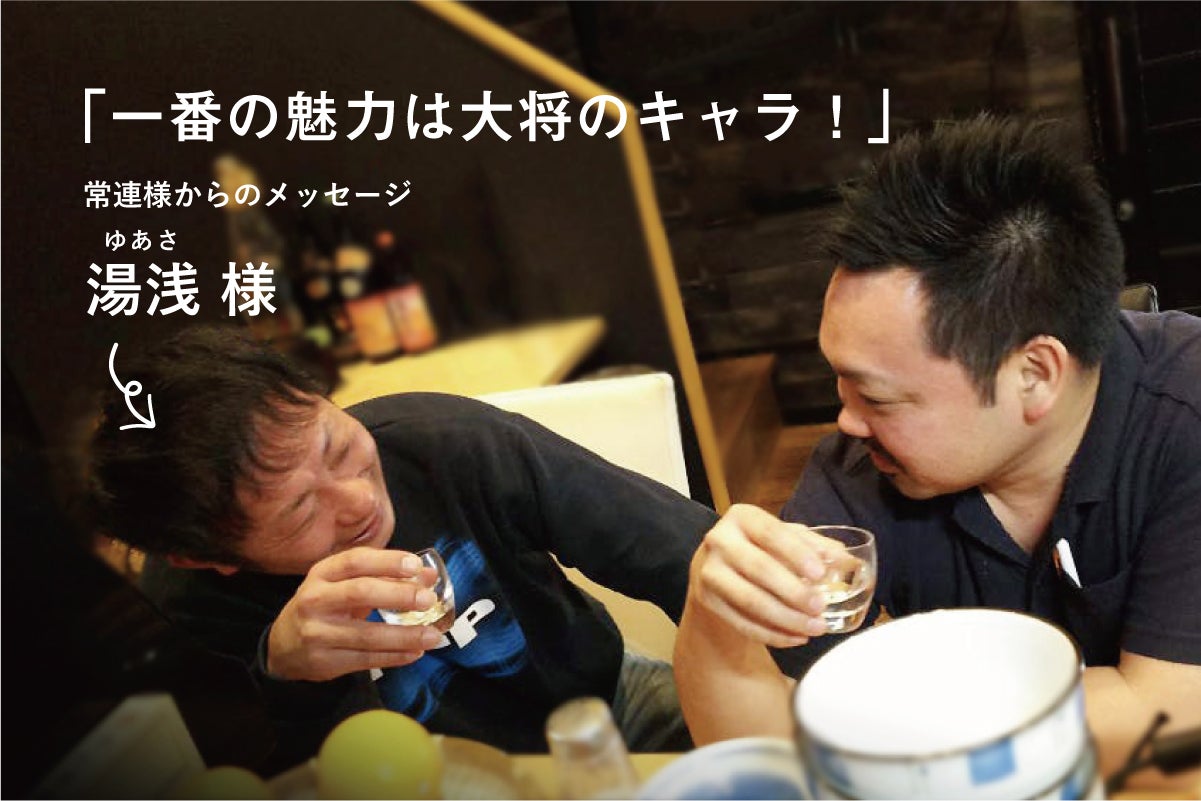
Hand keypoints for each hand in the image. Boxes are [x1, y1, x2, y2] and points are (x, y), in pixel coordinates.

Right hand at [267, 547, 443, 681]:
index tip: (416, 565)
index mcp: (322, 573)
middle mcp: (315, 600)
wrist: (283, 646)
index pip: (355, 561)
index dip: (387, 561)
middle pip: (360, 593)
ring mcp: (317, 633)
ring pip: (366, 634)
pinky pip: (366, 660)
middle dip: (398, 595)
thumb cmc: (323, 606)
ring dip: (405, 635)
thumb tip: (428, 575)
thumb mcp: (344, 584)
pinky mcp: (324, 662)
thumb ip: (384, 576)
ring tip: (433, 635)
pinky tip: (415, 652)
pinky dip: (395, 656)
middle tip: (427, 599)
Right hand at [689, 503, 843, 647]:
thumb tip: (848, 561)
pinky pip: (742, 623)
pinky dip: (773, 634)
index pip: (770, 532)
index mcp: (741, 517)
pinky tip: (797, 638)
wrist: (717, 571)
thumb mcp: (784, 539)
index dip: (796, 553)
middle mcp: (719, 540)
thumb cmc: (760, 550)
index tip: (820, 573)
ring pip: (749, 600)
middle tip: (821, 607)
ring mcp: (709, 572)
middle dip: (793, 591)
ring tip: (816, 628)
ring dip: (786, 618)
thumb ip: (815, 547)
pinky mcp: (707, 601)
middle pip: (758, 568)